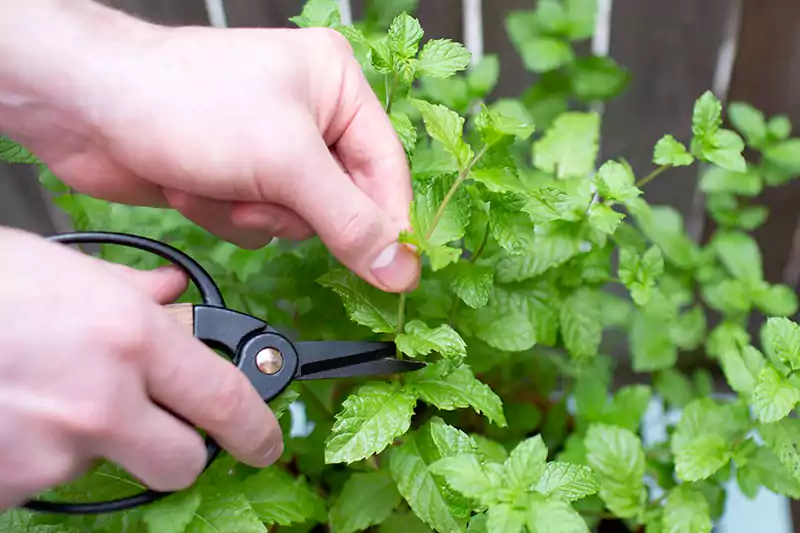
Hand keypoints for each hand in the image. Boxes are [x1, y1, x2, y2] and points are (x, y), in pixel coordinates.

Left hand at [0, 0, 418, 292]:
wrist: (85, 106)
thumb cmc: (184, 100)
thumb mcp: (285, 162)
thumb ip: (349, 221)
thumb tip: (400, 267)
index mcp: (336, 85)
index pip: (387, 170)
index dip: (388, 225)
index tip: (394, 273)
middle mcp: (309, 116)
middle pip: (342, 202)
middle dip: (293, 210)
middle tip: (263, 194)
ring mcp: (270, 150)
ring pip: (294, 222)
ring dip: (251, 215)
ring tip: (217, 179)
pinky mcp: (234, 178)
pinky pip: (254, 226)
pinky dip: (222, 216)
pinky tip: (193, 184)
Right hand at [0, 228, 281, 508]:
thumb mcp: (65, 269)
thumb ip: (131, 293)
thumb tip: (172, 296)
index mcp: (130, 338)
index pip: (226, 401)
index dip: (256, 428)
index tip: (265, 441)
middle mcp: (102, 401)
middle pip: (181, 463)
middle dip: (175, 448)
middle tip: (149, 424)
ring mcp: (51, 452)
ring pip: (103, 467)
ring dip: (87, 441)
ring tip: (39, 392)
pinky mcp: (8, 486)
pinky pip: (43, 481)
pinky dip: (34, 454)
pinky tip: (7, 410)